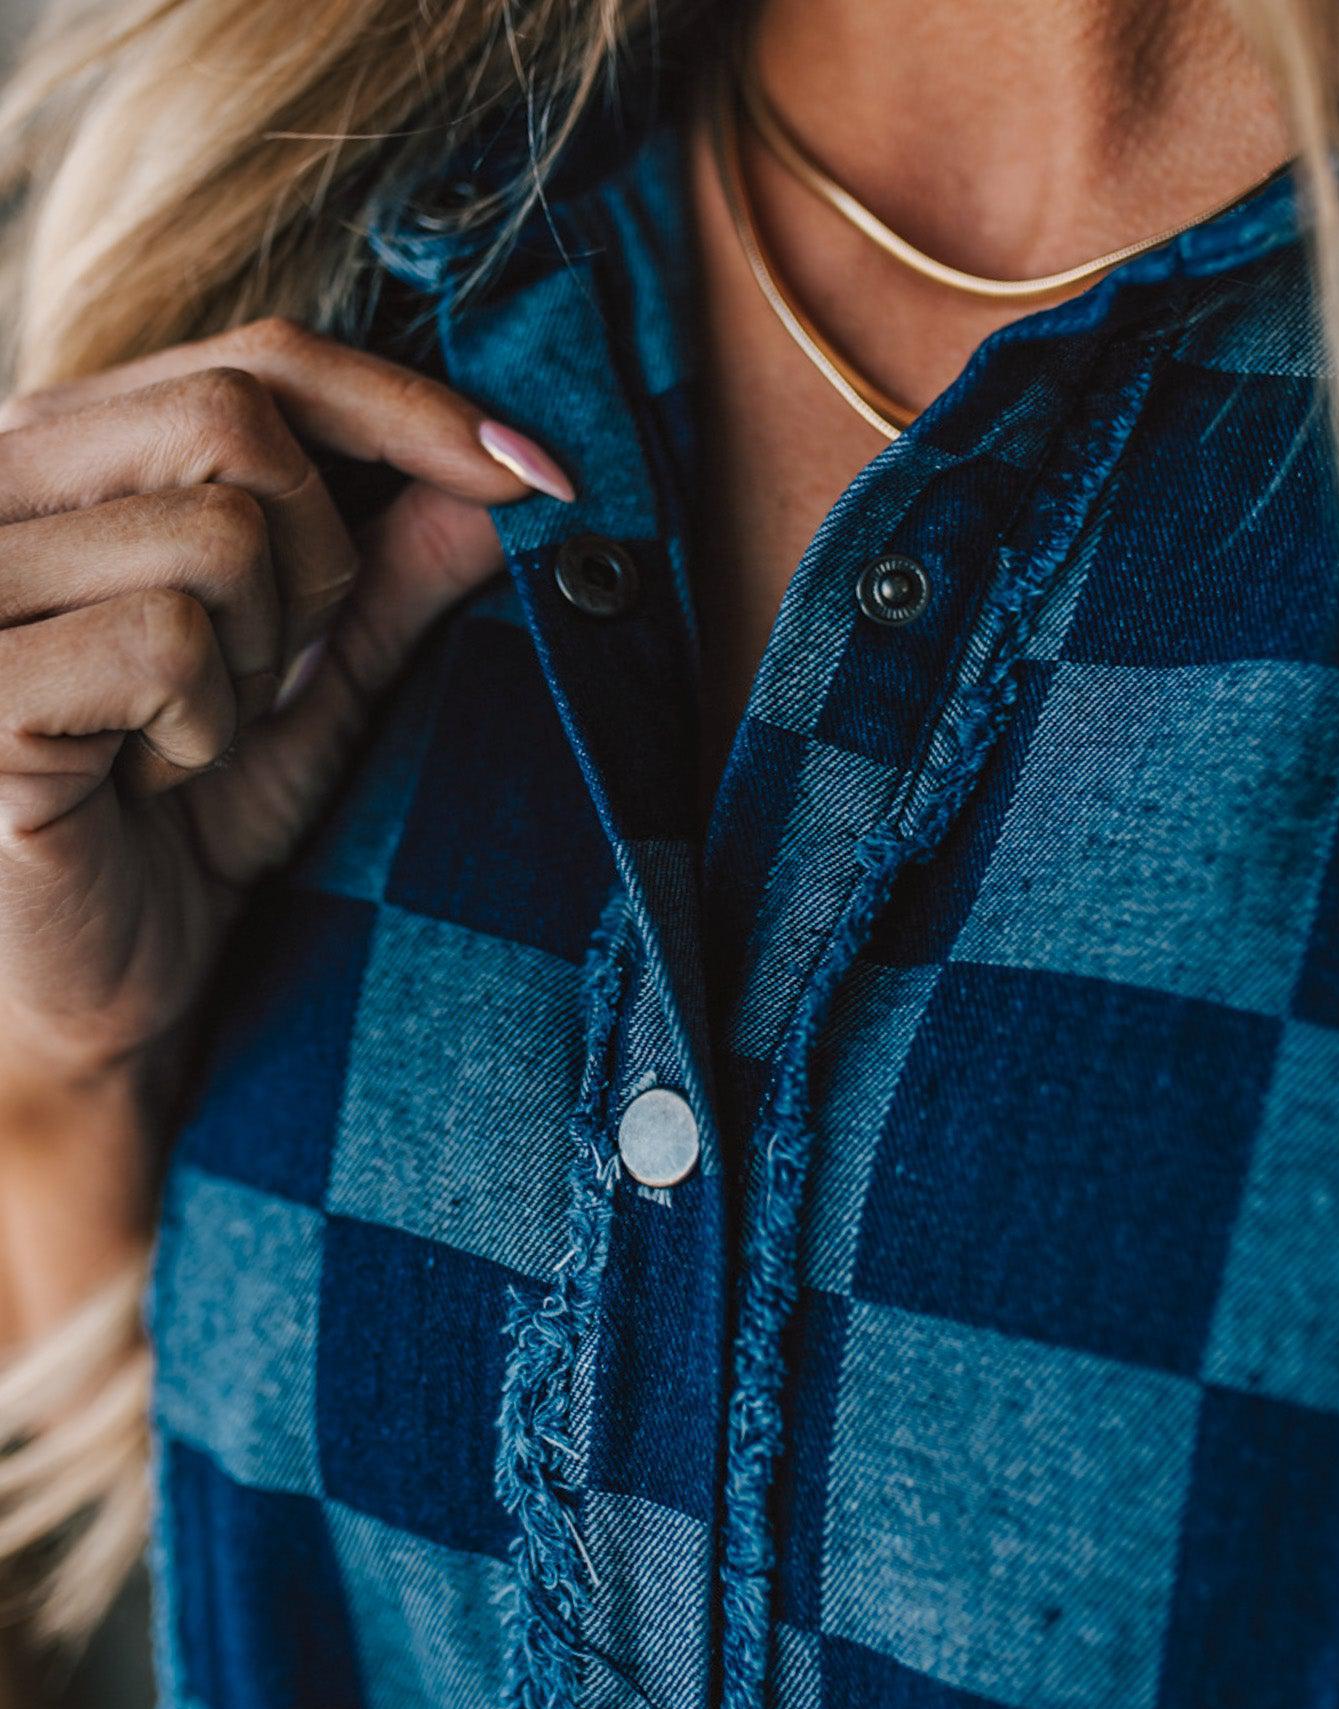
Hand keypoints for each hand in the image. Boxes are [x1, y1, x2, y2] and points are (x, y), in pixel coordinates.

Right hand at [0, 318, 571, 1093]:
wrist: (94, 990)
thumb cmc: (188, 826)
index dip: (412, 407)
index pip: (259, 359)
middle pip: (236, 416)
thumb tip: (512, 472)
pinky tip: (145, 778)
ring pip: (214, 536)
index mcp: (70, 451)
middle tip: (276, 674)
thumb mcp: (319, 684)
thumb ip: (398, 572)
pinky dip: (196, 727)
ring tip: (191, 737)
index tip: (540, 474)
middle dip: (318, 560)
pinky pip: (162, 642)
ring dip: (254, 663)